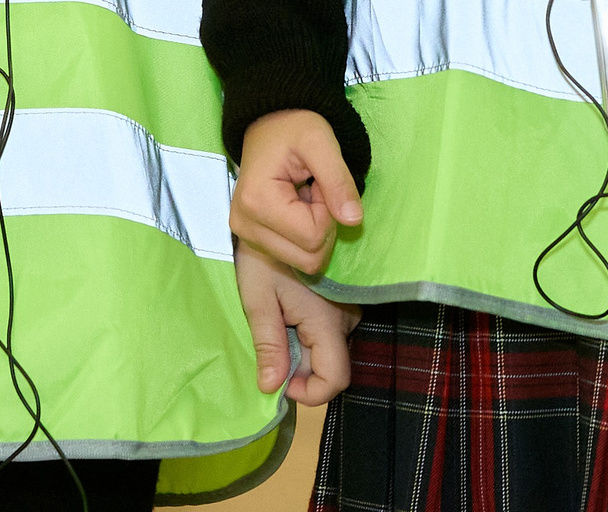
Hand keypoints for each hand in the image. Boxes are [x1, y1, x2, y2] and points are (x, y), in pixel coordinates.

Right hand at [232, 110, 362, 275]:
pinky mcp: (253, 239)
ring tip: (304, 197)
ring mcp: (246, 235)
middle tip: (313, 190)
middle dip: (322, 226)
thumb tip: (354, 221)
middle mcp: (244, 226)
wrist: (269, 121)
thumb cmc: (294, 127)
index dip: (327, 210)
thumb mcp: (321, 142)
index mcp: (256, 203)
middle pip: (308, 258)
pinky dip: (304, 236)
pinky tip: (296, 208)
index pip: (313, 237)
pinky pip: (294, 256)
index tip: (317, 182)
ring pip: (303, 262)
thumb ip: (338, 181)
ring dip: (315, 232)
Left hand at [234, 241, 355, 405]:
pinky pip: (331, 330)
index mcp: (326, 321)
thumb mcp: (258, 300)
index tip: (281, 381)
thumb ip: (269, 346)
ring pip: (330, 348)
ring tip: (279, 320)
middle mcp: (346, 318)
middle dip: (301, 368)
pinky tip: (289, 311)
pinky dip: (310, 332)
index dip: (309, 392)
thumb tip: (272, 389)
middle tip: (272, 342)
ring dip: (305, 349)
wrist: (280, 216)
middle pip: (332, 365)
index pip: (335, 379)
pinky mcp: (345, 299)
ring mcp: (349, 307)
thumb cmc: (264, 256)